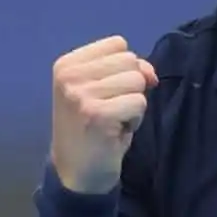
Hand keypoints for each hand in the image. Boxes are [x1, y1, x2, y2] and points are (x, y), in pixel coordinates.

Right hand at [50, 36, 157, 193]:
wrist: (76, 173)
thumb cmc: (90, 129)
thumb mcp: (102, 91)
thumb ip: (126, 70)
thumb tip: (150, 73)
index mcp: (66, 64)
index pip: (117, 43)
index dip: (125, 68)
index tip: (108, 93)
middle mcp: (70, 75)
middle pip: (129, 60)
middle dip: (130, 87)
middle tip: (111, 110)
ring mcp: (81, 94)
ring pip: (137, 81)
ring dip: (134, 103)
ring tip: (113, 120)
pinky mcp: (98, 114)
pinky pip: (139, 102)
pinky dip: (135, 119)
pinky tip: (117, 131)